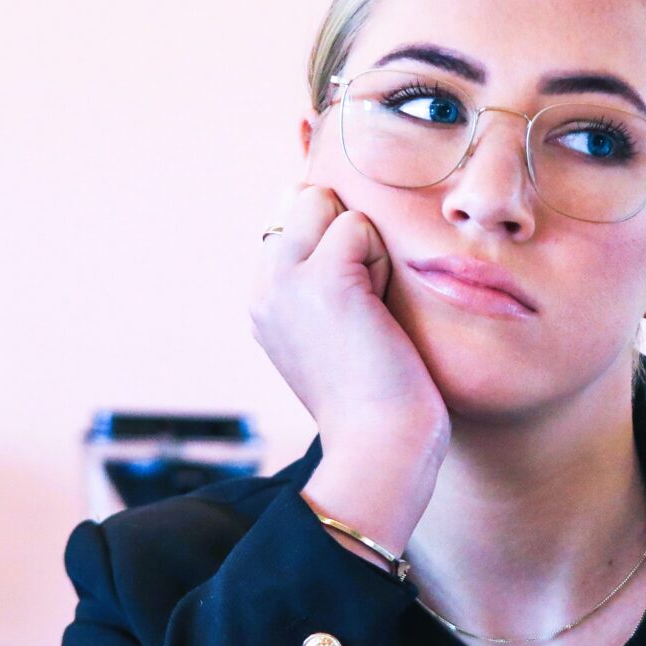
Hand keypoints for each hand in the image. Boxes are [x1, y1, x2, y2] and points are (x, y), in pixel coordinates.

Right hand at [251, 185, 449, 547]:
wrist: (379, 446)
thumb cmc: (376, 397)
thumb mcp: (334, 331)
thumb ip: (323, 281)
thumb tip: (343, 223)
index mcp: (263, 299)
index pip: (291, 215)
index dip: (334, 239)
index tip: (352, 304)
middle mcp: (263, 286)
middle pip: (304, 198)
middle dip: (347, 233)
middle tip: (364, 302)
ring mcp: (285, 280)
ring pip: (329, 205)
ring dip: (367, 248)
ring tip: (370, 310)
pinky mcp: (322, 279)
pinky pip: (358, 226)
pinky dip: (381, 261)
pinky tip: (377, 313)